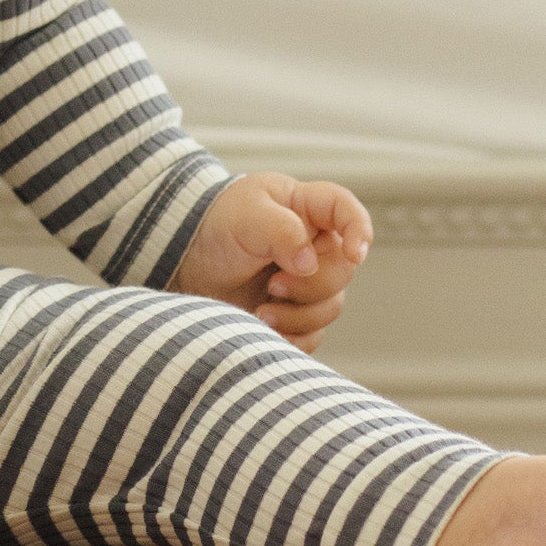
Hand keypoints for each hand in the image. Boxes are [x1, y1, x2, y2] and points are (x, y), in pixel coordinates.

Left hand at [171, 172, 372, 348]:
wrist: (185, 261)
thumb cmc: (216, 225)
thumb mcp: (245, 216)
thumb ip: (281, 231)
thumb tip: (309, 263)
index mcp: (305, 209)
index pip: (346, 210)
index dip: (360, 230)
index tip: (355, 255)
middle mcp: (313, 245)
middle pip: (342, 271)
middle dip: (312, 285)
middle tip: (273, 285)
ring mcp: (306, 281)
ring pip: (331, 306)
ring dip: (300, 316)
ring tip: (260, 312)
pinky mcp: (294, 312)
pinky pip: (312, 332)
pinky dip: (293, 336)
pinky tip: (263, 328)